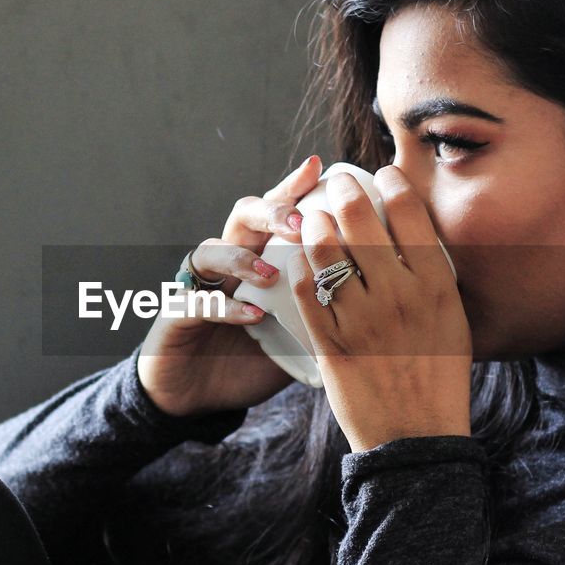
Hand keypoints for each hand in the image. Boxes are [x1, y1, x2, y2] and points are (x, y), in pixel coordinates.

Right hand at [137, 155, 322, 417]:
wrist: (199, 396)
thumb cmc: (254, 359)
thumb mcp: (300, 331)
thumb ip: (329, 305)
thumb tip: (388, 292)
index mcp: (256, 256)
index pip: (274, 212)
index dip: (292, 187)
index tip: (320, 169)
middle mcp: (225, 263)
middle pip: (242, 218)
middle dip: (270, 212)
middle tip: (300, 221)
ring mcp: (198, 287)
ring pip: (210, 252)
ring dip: (242, 258)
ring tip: (272, 272)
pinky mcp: (175, 317)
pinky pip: (196, 303)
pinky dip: (224, 307)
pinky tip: (252, 316)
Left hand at [282, 165, 472, 452]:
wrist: (416, 438)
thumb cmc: (439, 377)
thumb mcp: (453, 320)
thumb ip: (434, 277)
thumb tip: (415, 234)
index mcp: (435, 287)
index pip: (409, 214)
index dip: (391, 183)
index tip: (382, 174)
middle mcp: (398, 296)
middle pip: (362, 221)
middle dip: (344, 190)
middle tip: (337, 183)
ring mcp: (361, 319)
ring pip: (326, 250)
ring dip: (316, 223)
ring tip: (314, 215)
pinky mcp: (330, 343)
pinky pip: (306, 291)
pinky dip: (300, 266)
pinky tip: (300, 256)